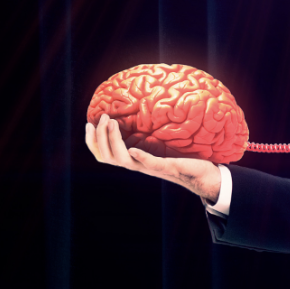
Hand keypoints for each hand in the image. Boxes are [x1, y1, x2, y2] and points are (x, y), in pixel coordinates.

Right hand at [85, 114, 221, 203]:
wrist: (201, 173)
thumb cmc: (179, 157)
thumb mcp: (157, 144)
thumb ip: (146, 135)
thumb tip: (136, 115)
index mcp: (133, 159)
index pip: (103, 155)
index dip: (92, 142)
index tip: (88, 123)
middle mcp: (138, 165)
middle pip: (107, 157)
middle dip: (99, 137)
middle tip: (103, 118)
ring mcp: (150, 167)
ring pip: (123, 160)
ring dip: (114, 142)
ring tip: (112, 123)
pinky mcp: (166, 167)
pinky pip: (149, 163)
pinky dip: (139, 157)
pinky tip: (132, 149)